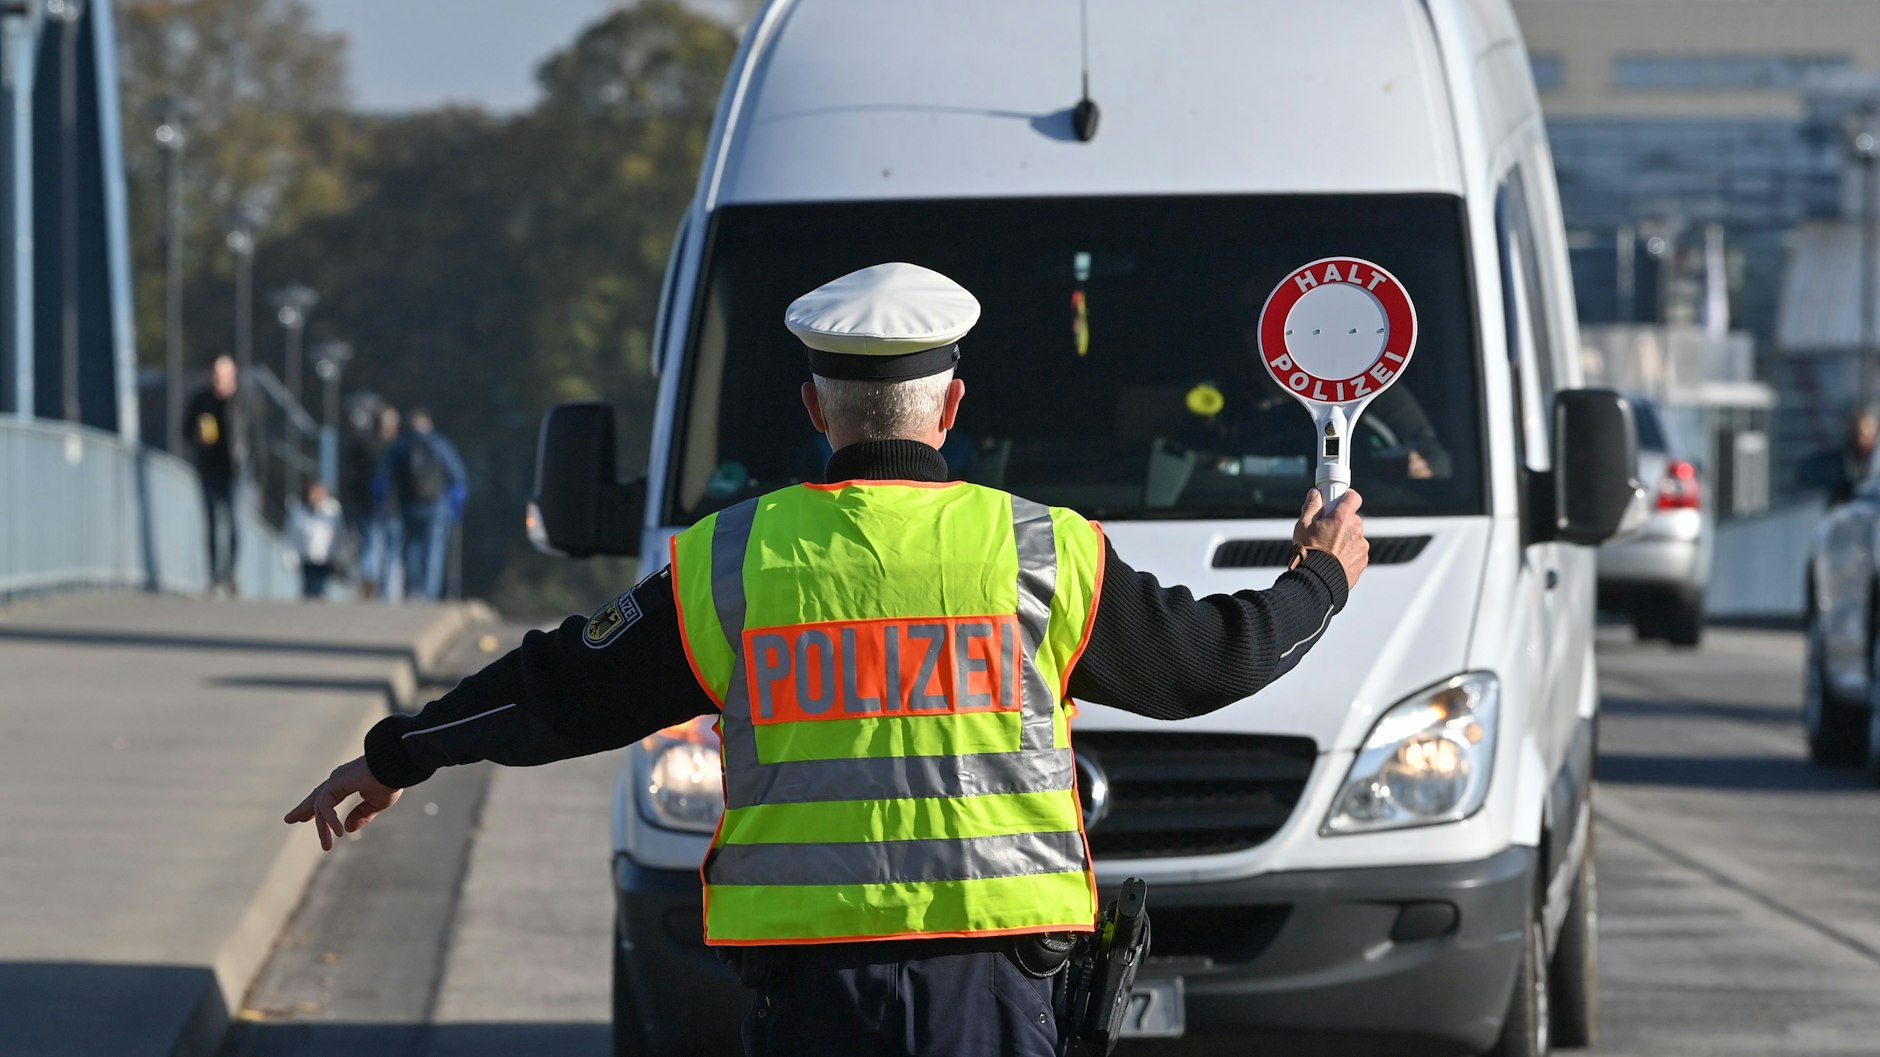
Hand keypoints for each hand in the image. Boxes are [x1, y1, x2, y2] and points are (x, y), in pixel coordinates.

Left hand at [284, 755, 402, 850]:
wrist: (397, 766)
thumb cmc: (390, 781)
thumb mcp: (376, 804)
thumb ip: (360, 815)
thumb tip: (346, 829)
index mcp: (347, 781)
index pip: (326, 796)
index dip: (315, 807)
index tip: (303, 817)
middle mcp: (338, 779)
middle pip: (316, 797)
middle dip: (303, 809)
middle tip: (289, 820)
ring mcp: (335, 780)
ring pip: (320, 807)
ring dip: (322, 828)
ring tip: (326, 847)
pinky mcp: (336, 783)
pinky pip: (326, 807)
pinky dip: (330, 821)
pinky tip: (338, 833)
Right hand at [1293, 488, 1369, 589]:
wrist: (1318, 581)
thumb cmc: (1309, 553)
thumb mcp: (1303, 525)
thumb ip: (1311, 506)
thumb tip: (1315, 494)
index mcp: (1342, 518)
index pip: (1353, 498)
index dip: (1345, 497)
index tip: (1337, 501)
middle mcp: (1356, 530)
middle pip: (1352, 518)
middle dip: (1341, 521)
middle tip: (1325, 529)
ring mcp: (1361, 546)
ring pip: (1355, 535)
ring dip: (1345, 538)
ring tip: (1328, 549)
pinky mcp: (1363, 560)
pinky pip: (1357, 550)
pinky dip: (1348, 552)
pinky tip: (1334, 559)